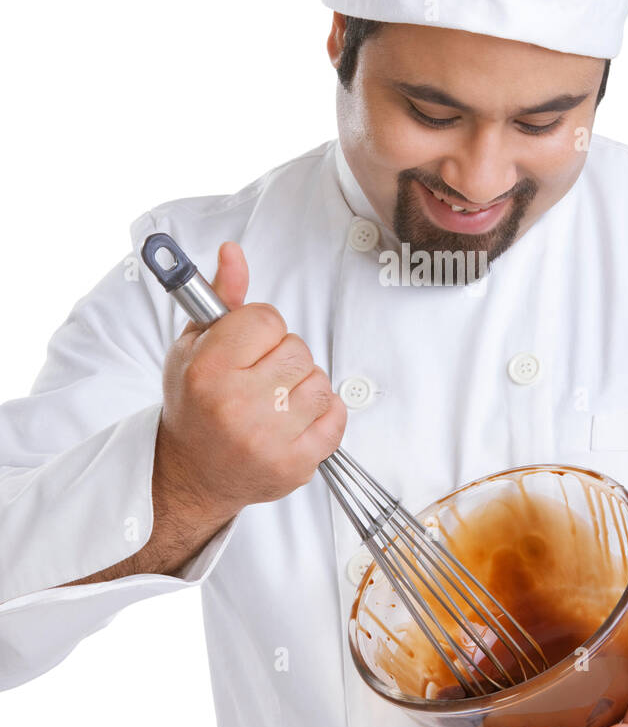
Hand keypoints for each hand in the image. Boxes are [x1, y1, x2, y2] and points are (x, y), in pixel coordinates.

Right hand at [155, 241, 346, 522]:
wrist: (192, 474)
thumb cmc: (194, 406)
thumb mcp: (193, 347)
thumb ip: (220, 298)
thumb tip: (233, 252)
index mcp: (207, 371)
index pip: (268, 319)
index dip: (261, 329)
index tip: (247, 345)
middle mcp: (236, 406)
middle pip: (298, 349)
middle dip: (283, 357)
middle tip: (259, 377)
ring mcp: (268, 439)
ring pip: (320, 382)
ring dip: (303, 387)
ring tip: (274, 401)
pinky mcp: (294, 465)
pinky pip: (336, 417)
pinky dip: (322, 415)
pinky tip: (293, 420)